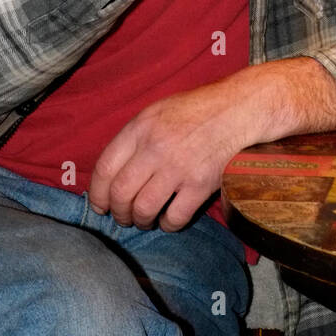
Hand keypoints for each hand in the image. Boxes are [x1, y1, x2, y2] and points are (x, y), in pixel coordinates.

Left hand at [88, 76, 259, 231]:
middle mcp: (155, 148)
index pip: (105, 168)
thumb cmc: (196, 110)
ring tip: (144, 221)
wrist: (238, 110)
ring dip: (140, 221)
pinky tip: (168, 221)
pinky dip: (168, 225)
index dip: (98, 193)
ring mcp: (178, 167)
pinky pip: (175, 218)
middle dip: (118, 212)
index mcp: (141, 127)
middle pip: (121, 193)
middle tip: (122, 217)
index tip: (100, 205)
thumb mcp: (157, 112)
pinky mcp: (200, 184)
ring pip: (144, 209)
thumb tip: (113, 173)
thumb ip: (134, 138)